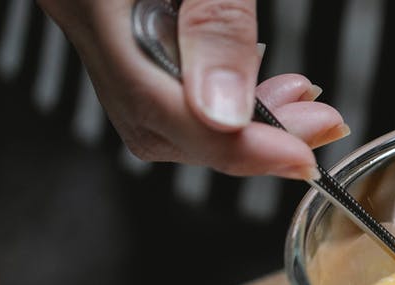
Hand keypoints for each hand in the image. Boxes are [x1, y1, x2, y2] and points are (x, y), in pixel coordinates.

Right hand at [37, 0, 346, 179]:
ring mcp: (91, 10)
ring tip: (307, 111)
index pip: (157, 106)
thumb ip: (216, 18)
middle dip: (243, 142)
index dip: (234, 148)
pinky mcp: (117, 7)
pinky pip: (162, 73)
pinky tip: (267, 82)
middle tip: (316, 132)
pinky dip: (220, 92)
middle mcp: (78, 8)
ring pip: (160, 107)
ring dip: (240, 123)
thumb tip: (227, 111)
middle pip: (155, 120)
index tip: (300, 159)